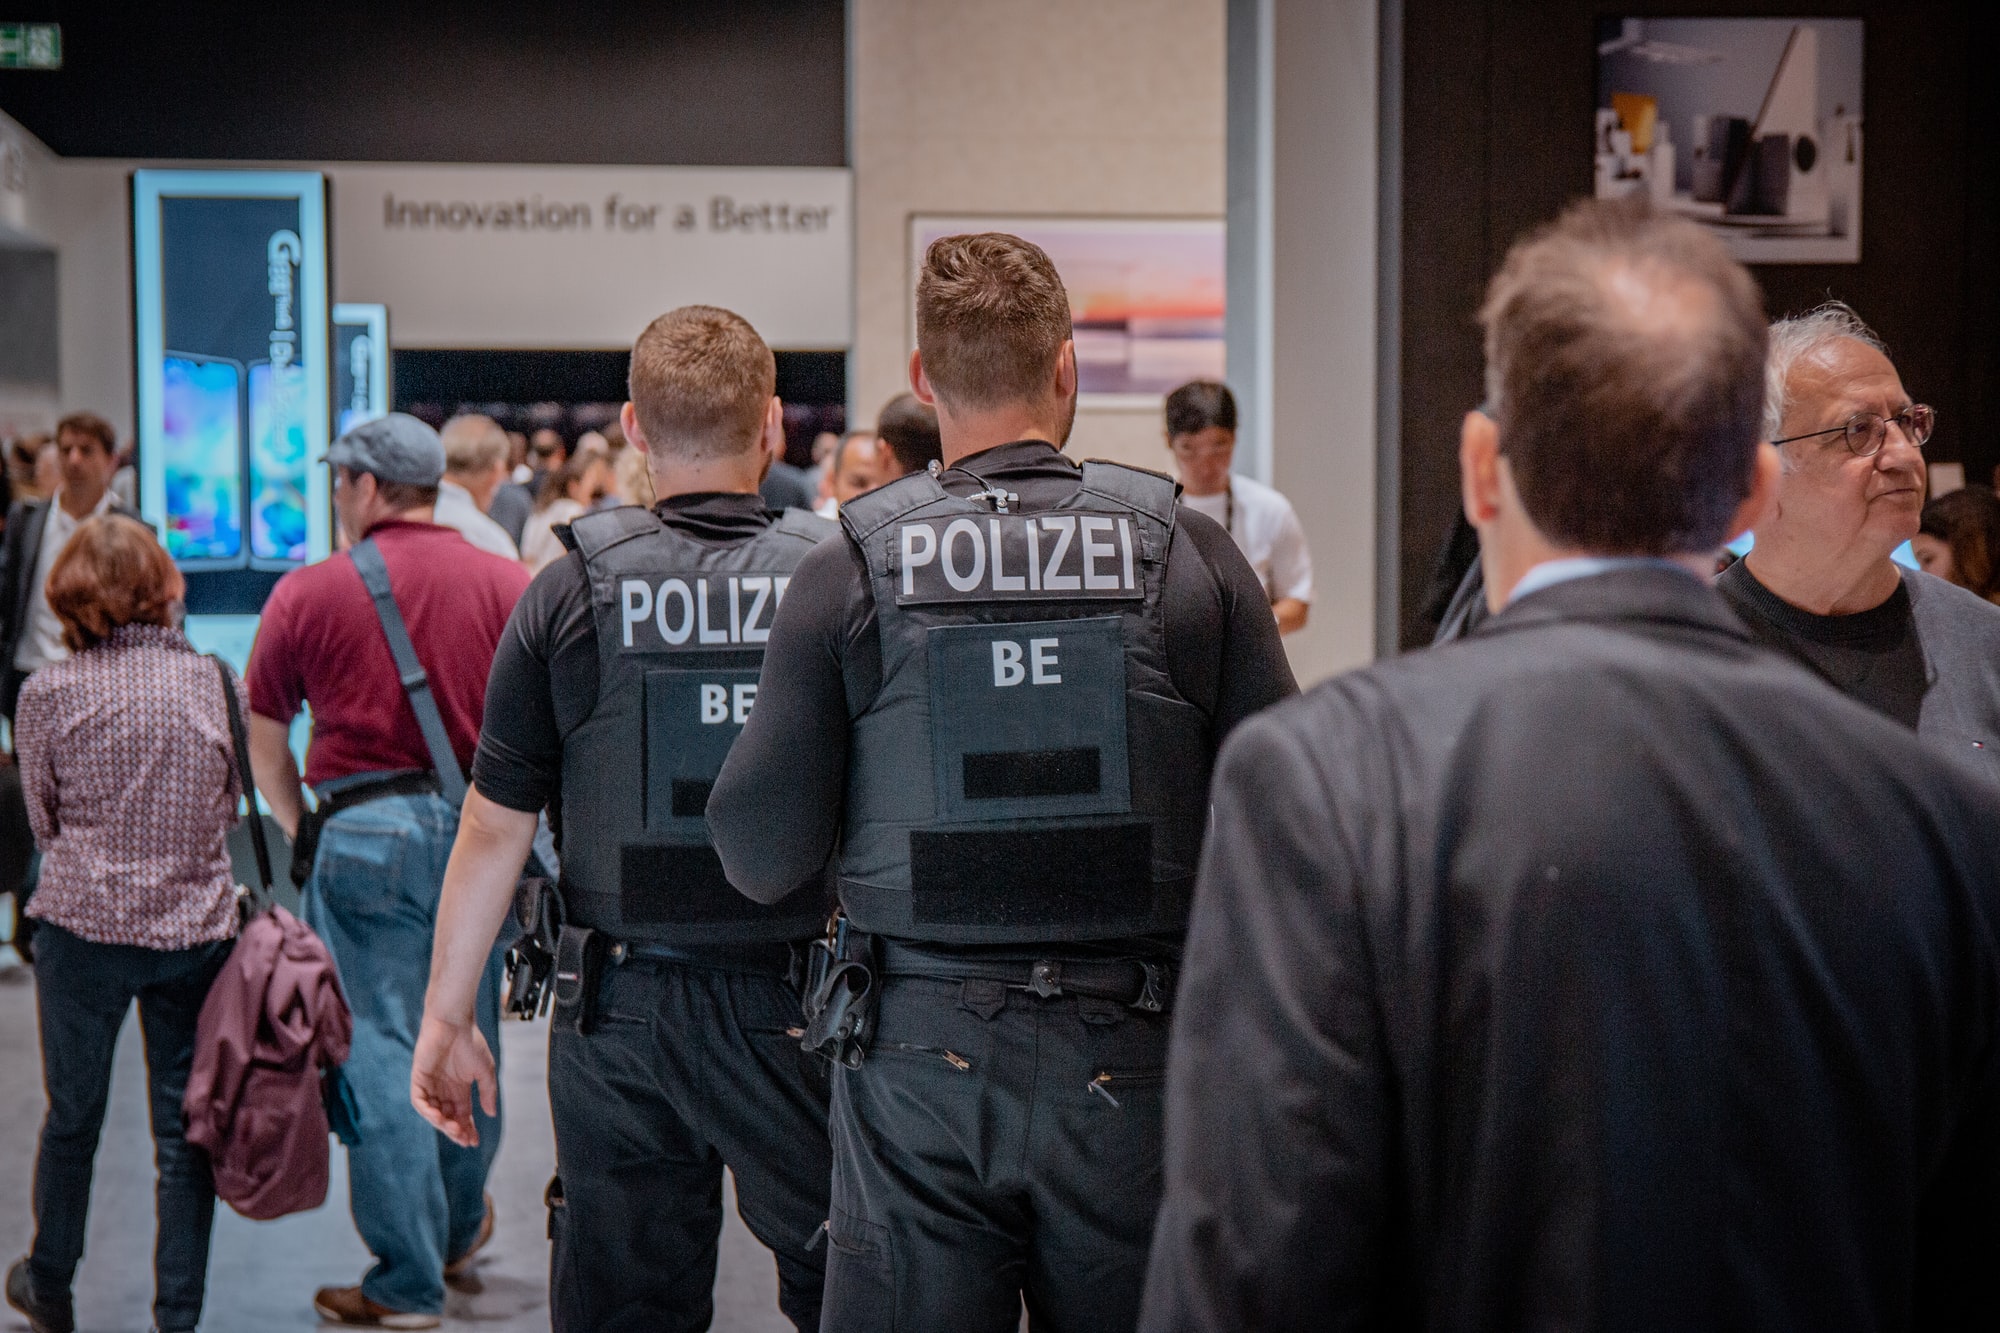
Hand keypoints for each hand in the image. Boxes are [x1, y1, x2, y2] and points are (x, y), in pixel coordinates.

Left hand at [410, 1013, 495, 1147]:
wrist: (455, 1022)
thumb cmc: (471, 1042)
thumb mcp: (485, 1071)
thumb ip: (487, 1093)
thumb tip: (491, 1114)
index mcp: (460, 1089)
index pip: (462, 1116)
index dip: (467, 1129)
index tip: (474, 1141)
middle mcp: (444, 1090)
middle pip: (448, 1118)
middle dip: (455, 1131)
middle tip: (464, 1139)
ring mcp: (431, 1085)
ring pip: (433, 1113)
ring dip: (442, 1124)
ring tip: (453, 1129)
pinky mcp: (419, 1078)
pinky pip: (419, 1101)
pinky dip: (427, 1111)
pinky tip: (438, 1117)